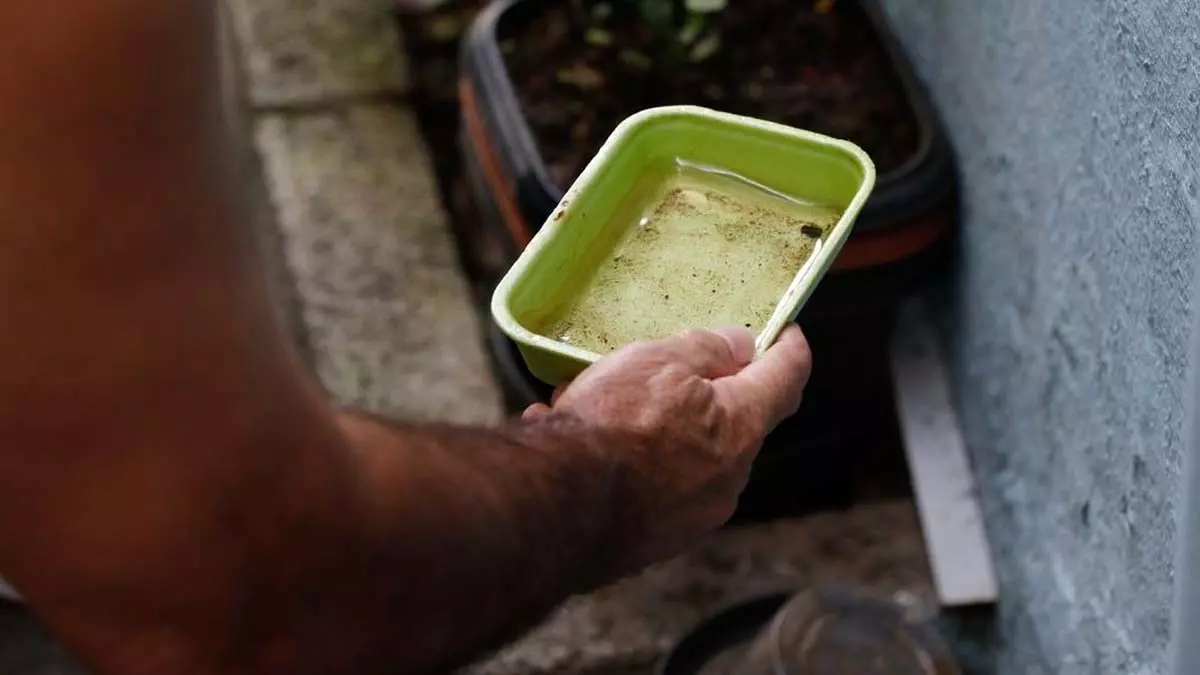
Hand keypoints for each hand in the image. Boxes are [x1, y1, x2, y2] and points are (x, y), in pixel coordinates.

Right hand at [522, 325, 811, 574]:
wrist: (559, 509)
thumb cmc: (614, 425)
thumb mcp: (658, 362)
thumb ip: (706, 350)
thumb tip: (740, 346)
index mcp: (742, 426)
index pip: (787, 378)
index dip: (789, 348)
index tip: (786, 332)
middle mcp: (730, 478)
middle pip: (732, 422)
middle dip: (702, 393)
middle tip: (662, 368)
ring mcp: (695, 515)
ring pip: (685, 455)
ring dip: (654, 428)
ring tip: (597, 407)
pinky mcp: (657, 540)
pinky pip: (651, 487)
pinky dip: (628, 464)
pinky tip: (579, 445)